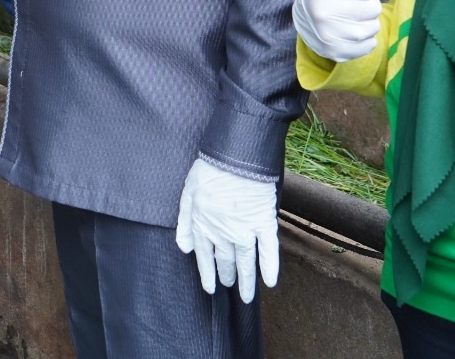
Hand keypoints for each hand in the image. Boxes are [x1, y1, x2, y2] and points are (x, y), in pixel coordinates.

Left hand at [175, 158, 279, 303]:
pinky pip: (268, 250)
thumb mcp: (187, 194)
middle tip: (230, 286)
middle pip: (225, 260)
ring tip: (246, 296)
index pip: (204, 256)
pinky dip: (270, 267)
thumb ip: (184, 222)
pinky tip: (271, 282)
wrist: (234, 157)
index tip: (210, 288)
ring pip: (245, 262)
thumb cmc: (208, 170)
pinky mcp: (263, 222)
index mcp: (203, 225)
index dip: (207, 273)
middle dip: (227, 275)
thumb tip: (183, 248)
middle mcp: (223, 233)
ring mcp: (244, 230)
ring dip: (246, 281)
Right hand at [293, 0, 380, 61]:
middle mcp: (323, 13)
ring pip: (372, 28)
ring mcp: (329, 36)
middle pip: (372, 9)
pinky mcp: (336, 53)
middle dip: (364, 6)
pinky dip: (363, 41)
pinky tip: (347, 33)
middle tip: (347, 4)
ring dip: (365, 23)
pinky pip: (369, 46)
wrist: (303, 20)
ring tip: (347, 18)